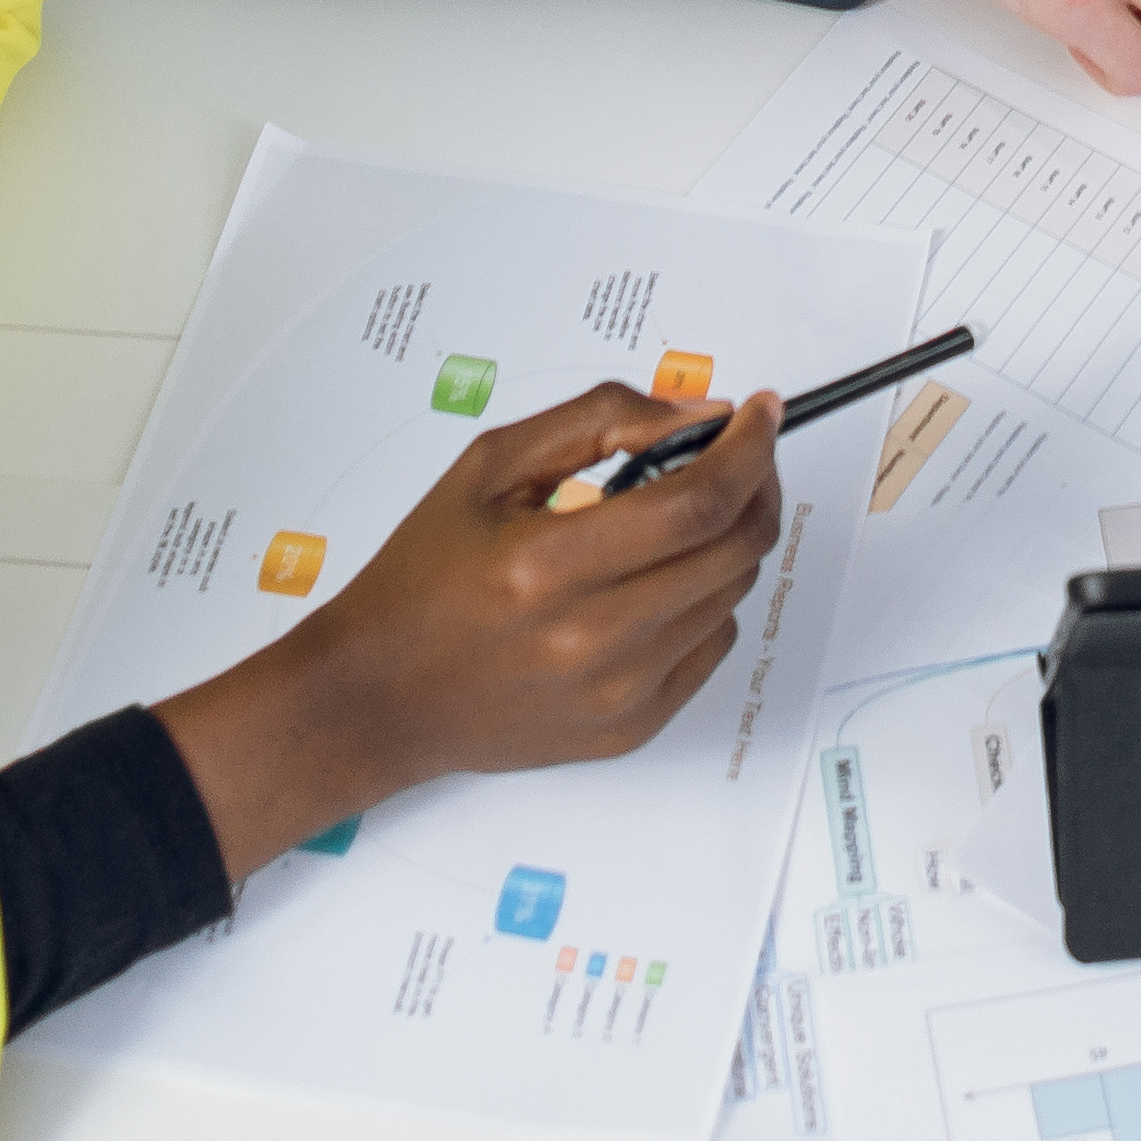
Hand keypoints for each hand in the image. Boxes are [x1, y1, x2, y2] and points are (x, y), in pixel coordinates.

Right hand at [150, 382, 787, 881]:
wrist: (378, 696)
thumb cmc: (422, 579)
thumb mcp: (489, 467)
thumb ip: (598, 420)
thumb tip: (698, 414)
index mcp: (549, 566)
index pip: (699, 500)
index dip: (749, 447)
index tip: (763, 412)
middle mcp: (591, 639)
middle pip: (734, 548)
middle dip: (756, 483)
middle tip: (739, 452)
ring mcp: (617, 694)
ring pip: (732, 595)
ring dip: (730, 539)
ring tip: (683, 513)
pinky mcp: (629, 729)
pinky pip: (712, 647)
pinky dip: (706, 599)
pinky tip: (659, 578)